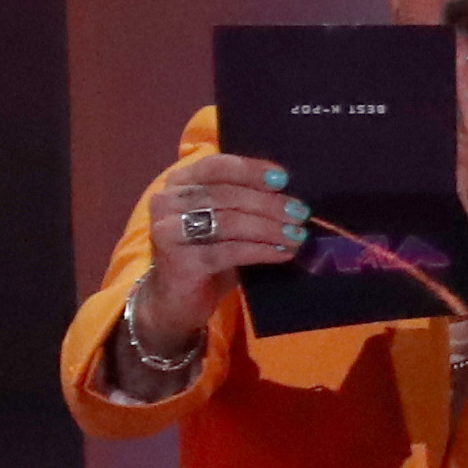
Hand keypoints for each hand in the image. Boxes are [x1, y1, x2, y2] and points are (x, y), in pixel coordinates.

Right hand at [123, 153, 305, 354]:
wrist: (177, 300)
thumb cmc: (207, 255)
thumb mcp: (223, 221)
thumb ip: (244, 202)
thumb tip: (289, 195)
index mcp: (178, 182)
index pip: (216, 166)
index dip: (251, 170)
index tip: (283, 179)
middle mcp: (167, 201)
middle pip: (225, 194)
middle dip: (268, 203)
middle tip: (300, 212)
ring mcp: (168, 232)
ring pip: (228, 222)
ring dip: (268, 227)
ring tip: (296, 235)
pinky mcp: (179, 262)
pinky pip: (228, 252)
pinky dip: (260, 250)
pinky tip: (282, 253)